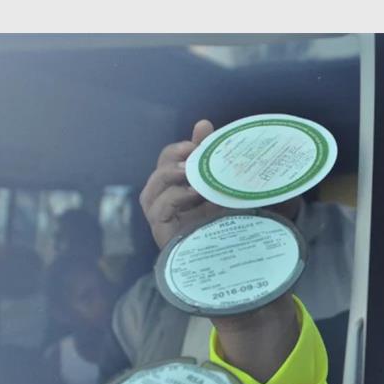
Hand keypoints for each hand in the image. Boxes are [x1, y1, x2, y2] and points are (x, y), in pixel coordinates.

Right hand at [140, 120, 224, 247]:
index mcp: (178, 188)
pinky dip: (174, 197)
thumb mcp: (223, 188)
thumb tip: (203, 123)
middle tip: (195, 151)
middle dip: (175, 156)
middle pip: (160, 169)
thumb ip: (213, 159)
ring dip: (171, 175)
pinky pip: (160, 208)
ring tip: (190, 170)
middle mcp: (165, 200)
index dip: (182, 147)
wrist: (229, 260)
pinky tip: (192, 193)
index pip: (171, 159)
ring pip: (154, 187)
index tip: (202, 137)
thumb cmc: (226, 224)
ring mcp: (160, 216)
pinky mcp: (160, 231)